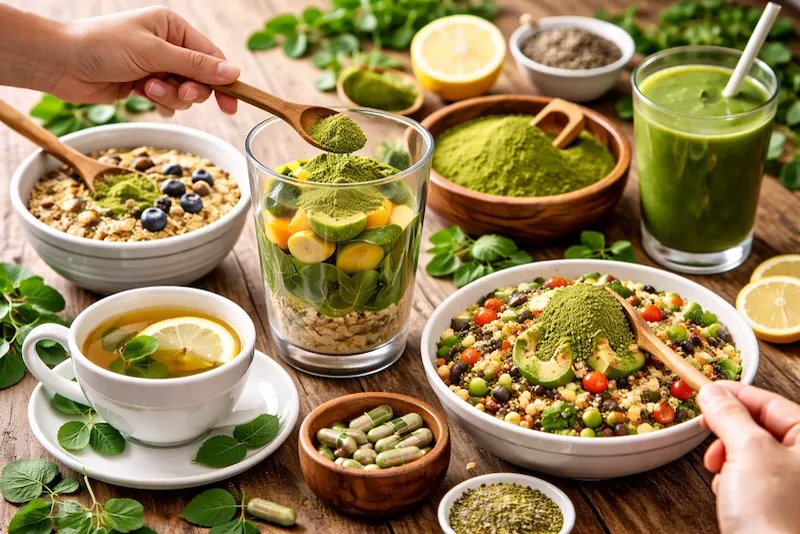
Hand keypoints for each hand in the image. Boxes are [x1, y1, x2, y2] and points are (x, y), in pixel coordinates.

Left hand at [31, 6, 238, 115]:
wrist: (60, 62)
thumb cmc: (102, 46)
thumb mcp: (154, 53)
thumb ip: (195, 65)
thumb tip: (233, 72)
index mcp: (172, 27)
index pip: (211, 56)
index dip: (223, 81)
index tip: (230, 104)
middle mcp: (167, 45)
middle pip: (201, 78)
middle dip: (189, 90)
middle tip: (176, 91)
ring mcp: (156, 66)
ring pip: (184, 93)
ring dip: (169, 97)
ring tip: (146, 88)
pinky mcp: (145, 85)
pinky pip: (168, 101)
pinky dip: (160, 104)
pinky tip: (142, 96)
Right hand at [699, 381, 799, 533]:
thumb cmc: (775, 514)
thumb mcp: (748, 450)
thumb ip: (730, 414)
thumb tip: (714, 393)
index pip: (770, 402)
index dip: (735, 394)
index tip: (707, 392)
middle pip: (760, 425)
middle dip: (729, 431)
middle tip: (710, 433)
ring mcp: (794, 483)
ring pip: (752, 450)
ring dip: (728, 456)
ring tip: (720, 469)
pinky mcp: (779, 502)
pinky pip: (752, 475)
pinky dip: (733, 477)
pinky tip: (728, 489)